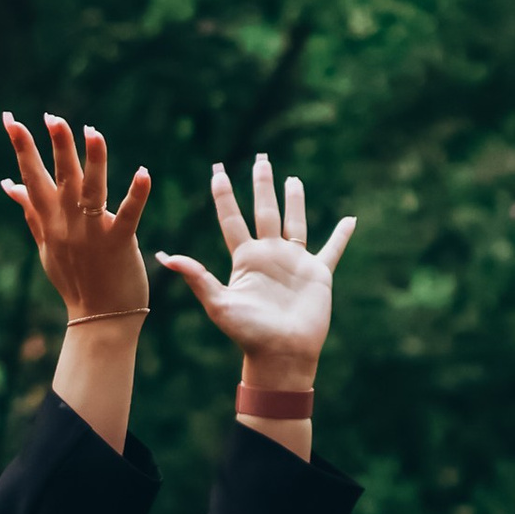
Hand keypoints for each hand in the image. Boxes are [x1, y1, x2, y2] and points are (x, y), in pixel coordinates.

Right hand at [1, 113, 150, 321]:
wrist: (98, 319)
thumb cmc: (74, 280)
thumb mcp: (45, 245)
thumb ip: (30, 212)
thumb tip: (8, 184)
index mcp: (50, 221)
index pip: (31, 177)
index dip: (21, 147)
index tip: (10, 119)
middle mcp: (67, 224)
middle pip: (60, 178)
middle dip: (56, 146)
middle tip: (52, 117)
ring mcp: (92, 233)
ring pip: (91, 190)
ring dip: (93, 161)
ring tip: (93, 132)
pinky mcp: (119, 243)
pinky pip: (128, 215)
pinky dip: (136, 194)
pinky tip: (143, 172)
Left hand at [155, 154, 356, 378]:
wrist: (281, 355)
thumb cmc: (248, 333)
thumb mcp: (219, 304)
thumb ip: (197, 277)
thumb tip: (164, 256)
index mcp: (245, 258)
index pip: (232, 218)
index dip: (225, 195)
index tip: (218, 170)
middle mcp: (269, 255)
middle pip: (265, 211)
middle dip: (263, 185)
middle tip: (261, 158)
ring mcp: (294, 263)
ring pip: (295, 222)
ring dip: (295, 201)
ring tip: (293, 178)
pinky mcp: (318, 275)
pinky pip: (332, 250)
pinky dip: (341, 236)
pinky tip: (350, 220)